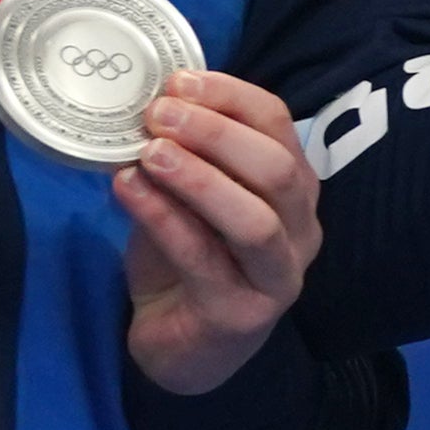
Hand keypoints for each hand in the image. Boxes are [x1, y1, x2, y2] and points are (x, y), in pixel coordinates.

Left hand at [119, 73, 325, 395]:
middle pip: (278, 170)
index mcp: (293, 191)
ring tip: (149, 154)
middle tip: (157, 115)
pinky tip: (129, 192)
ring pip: (255, 219)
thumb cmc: (187, 262)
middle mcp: (300, 231)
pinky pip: (206, 260)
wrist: (183, 348)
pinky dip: (166, 219)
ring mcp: (277, 276)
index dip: (231, 97)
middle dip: (216, 133)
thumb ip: (183, 158)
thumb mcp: (189, 199)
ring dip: (200, 178)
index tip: (177, 80)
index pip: (280, 127)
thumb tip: (145, 104)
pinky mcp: (241, 314)